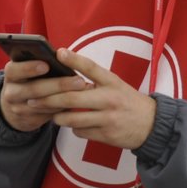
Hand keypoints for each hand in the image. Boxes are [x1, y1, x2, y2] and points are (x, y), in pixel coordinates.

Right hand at [0, 58, 94, 132]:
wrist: (14, 106)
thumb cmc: (28, 80)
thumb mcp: (27, 70)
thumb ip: (40, 63)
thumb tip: (65, 56)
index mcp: (11, 73)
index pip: (14, 69)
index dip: (29, 67)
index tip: (46, 64)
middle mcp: (11, 91)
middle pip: (33, 89)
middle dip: (58, 85)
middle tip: (79, 80)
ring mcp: (18, 108)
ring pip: (43, 104)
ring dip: (65, 98)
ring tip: (84, 91)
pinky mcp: (28, 120)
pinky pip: (47, 115)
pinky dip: (63, 108)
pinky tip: (78, 102)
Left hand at [43, 49, 158, 151]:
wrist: (152, 125)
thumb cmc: (129, 102)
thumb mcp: (117, 85)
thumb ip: (96, 81)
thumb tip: (67, 77)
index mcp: (112, 82)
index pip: (91, 67)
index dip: (74, 59)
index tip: (59, 52)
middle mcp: (109, 98)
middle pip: (71, 98)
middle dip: (48, 99)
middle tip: (34, 99)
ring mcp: (107, 118)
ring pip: (72, 118)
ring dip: (58, 117)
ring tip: (52, 115)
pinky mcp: (106, 135)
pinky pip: (80, 132)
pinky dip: (74, 129)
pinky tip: (75, 125)